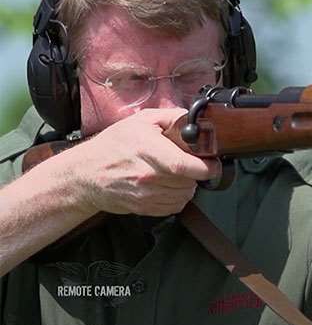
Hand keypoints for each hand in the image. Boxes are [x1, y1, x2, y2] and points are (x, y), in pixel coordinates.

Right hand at [68, 108, 219, 215]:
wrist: (85, 174)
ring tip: (178, 174)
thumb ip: (171, 116)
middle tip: (192, 164)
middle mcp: (146, 175)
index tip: (213, 163)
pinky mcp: (144, 208)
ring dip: (188, 185)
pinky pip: (174, 207)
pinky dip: (178, 197)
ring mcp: (145, 194)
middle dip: (197, 173)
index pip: (183, 165)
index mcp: (146, 149)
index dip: (205, 167)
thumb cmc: (113, 145)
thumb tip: (195, 120)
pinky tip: (169, 185)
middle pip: (188, 181)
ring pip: (184, 195)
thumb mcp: (141, 120)